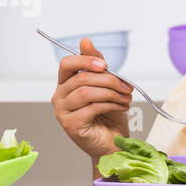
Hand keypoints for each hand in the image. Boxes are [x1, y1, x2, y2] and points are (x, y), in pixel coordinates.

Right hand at [51, 38, 133, 159]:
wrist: (114, 144)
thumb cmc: (109, 117)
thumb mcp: (106, 86)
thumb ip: (97, 66)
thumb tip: (85, 41)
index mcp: (65, 85)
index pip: (67, 64)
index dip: (85, 60)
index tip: (105, 64)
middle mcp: (59, 97)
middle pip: (81, 77)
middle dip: (109, 79)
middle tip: (126, 86)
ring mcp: (62, 112)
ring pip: (86, 92)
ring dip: (112, 93)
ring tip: (126, 98)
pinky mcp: (70, 125)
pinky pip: (91, 107)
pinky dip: (111, 105)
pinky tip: (121, 108)